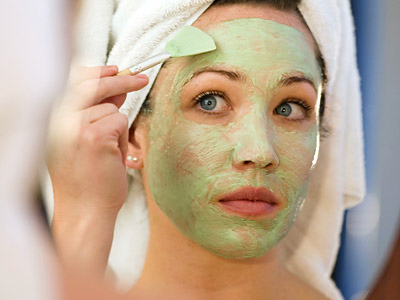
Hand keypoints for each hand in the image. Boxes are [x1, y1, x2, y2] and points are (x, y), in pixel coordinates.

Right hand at [47, 65, 147, 273]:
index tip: (115, 69)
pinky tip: (114, 157)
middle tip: (142, 79)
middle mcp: (58, 119)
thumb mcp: (81, 141)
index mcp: (52, 119)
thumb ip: (94, 113)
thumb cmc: (85, 179)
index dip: (97, 73)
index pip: (73, 82)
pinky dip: (123, 139)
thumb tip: (117, 89)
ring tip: (109, 153)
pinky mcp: (93, 136)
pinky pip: (120, 121)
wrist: (84, 210)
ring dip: (118, 128)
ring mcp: (74, 126)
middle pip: (93, 84)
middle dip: (121, 80)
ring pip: (111, 108)